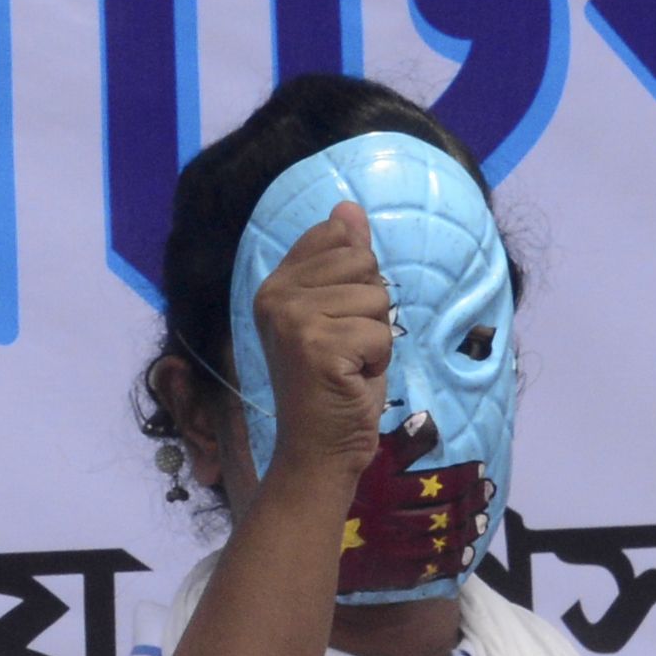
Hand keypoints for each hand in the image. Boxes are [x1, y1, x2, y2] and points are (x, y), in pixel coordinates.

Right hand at [242, 202, 392, 481]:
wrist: (318, 449)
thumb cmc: (336, 384)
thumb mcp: (343, 313)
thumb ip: (343, 260)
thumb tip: (349, 206)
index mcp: (276, 283)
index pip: (337, 237)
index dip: (357, 280)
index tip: (338, 320)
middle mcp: (275, 295)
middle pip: (362, 262)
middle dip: (371, 308)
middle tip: (347, 347)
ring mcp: (291, 319)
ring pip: (376, 297)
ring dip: (376, 337)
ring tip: (350, 365)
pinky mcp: (314, 345)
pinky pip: (379, 332)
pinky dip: (378, 361)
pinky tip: (352, 379)